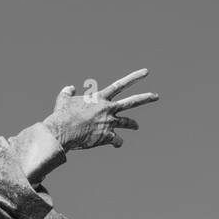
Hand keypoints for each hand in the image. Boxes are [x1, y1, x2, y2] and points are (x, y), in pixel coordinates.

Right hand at [43, 69, 158, 151]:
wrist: (64, 130)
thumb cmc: (62, 114)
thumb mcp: (63, 99)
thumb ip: (68, 92)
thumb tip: (70, 88)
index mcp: (100, 98)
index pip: (120, 85)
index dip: (134, 78)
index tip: (146, 73)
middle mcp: (108, 109)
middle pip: (131, 102)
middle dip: (145, 98)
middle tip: (156, 96)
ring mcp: (109, 123)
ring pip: (126, 122)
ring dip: (133, 124)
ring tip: (137, 126)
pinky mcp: (107, 137)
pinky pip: (117, 141)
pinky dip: (117, 143)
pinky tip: (117, 145)